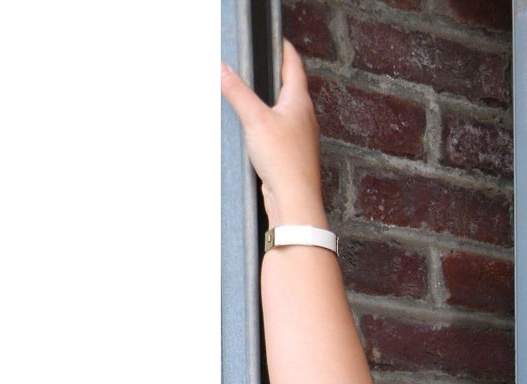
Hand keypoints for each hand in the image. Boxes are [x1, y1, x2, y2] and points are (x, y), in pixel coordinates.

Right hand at [220, 40, 327, 228]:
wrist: (295, 201)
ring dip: (273, 99)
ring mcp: (300, 138)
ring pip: (286, 110)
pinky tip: (257, 126)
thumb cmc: (284, 161)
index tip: (278, 39)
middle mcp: (304, 118)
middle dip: (279, 73)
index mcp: (300, 103)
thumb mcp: (255, 118)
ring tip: (258, 90)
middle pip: (292, 88)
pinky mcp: (291, 154)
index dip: (285, 50)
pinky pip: (279, 130)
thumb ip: (237, 92)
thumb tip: (222, 69)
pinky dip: (269, 121)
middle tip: (265, 61)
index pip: (294, 66)